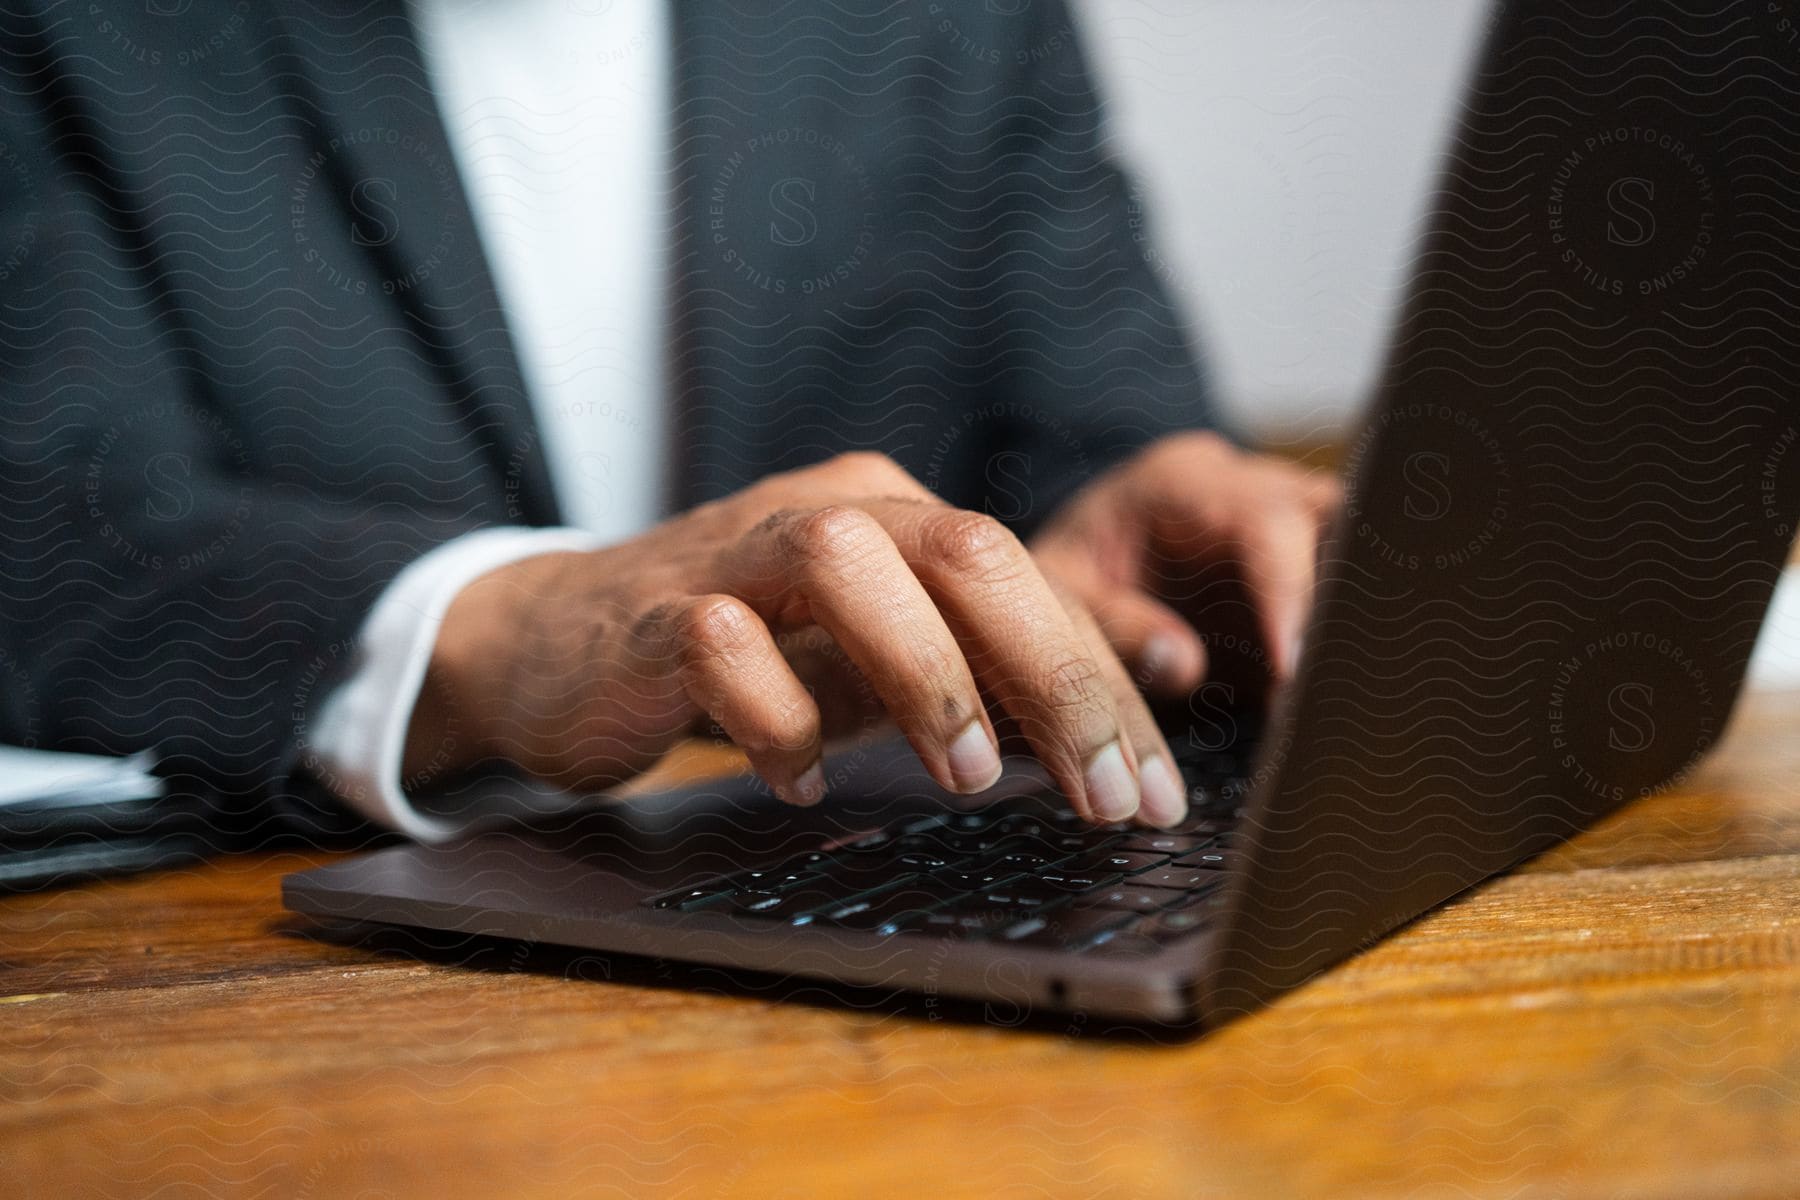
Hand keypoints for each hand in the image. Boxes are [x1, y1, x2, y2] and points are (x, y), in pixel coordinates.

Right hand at [406, 453, 1190, 825]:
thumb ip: (985, 675)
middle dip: (1054, 677)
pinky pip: (723, 644)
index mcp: (900, 517)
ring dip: (923, 673)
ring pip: (850, 565)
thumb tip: (1125, 723)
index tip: (1154, 794)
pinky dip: (774, 719)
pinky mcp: (657, 612)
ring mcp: (739, 553)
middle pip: (968, 551)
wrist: (564, 641)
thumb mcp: (882, 663)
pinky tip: (799, 781)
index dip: (1106, 689)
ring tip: (966, 775)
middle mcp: (832, 512)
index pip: (1031, 583)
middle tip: (1104, 796)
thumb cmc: (751, 653)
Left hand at [1030, 432, 1340, 692]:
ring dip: (1357, 631)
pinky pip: (1350, 606)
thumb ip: (1114, 625)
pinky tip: (1343, 710)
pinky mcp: (1310, 581)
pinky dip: (1347, 656)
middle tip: (1345, 687)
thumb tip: (1183, 663)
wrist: (1077, 564)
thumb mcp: (1064, 597)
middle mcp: (1254, 491)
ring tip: (1348, 706)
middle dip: (1353, 601)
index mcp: (1187, 481)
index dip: (1291, 590)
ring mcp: (1292, 531)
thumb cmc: (1069, 575)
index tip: (1293, 665)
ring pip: (1363, 560)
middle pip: (1343, 523)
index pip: (1268, 520)